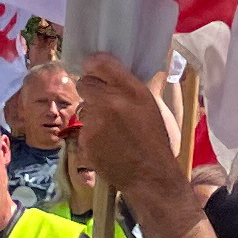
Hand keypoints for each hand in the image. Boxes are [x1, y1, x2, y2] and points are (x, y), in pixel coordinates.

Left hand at [76, 57, 191, 216]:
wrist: (150, 175)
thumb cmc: (154, 140)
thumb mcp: (149, 106)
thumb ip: (128, 87)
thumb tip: (108, 75)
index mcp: (132, 90)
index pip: (101, 62)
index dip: (94, 65)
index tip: (95, 70)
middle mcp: (112, 100)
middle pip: (85, 83)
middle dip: (91, 92)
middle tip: (103, 104)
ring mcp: (96, 120)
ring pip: (83, 107)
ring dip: (92, 114)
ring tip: (109, 130)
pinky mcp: (86, 138)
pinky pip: (83, 128)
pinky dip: (91, 135)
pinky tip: (106, 144)